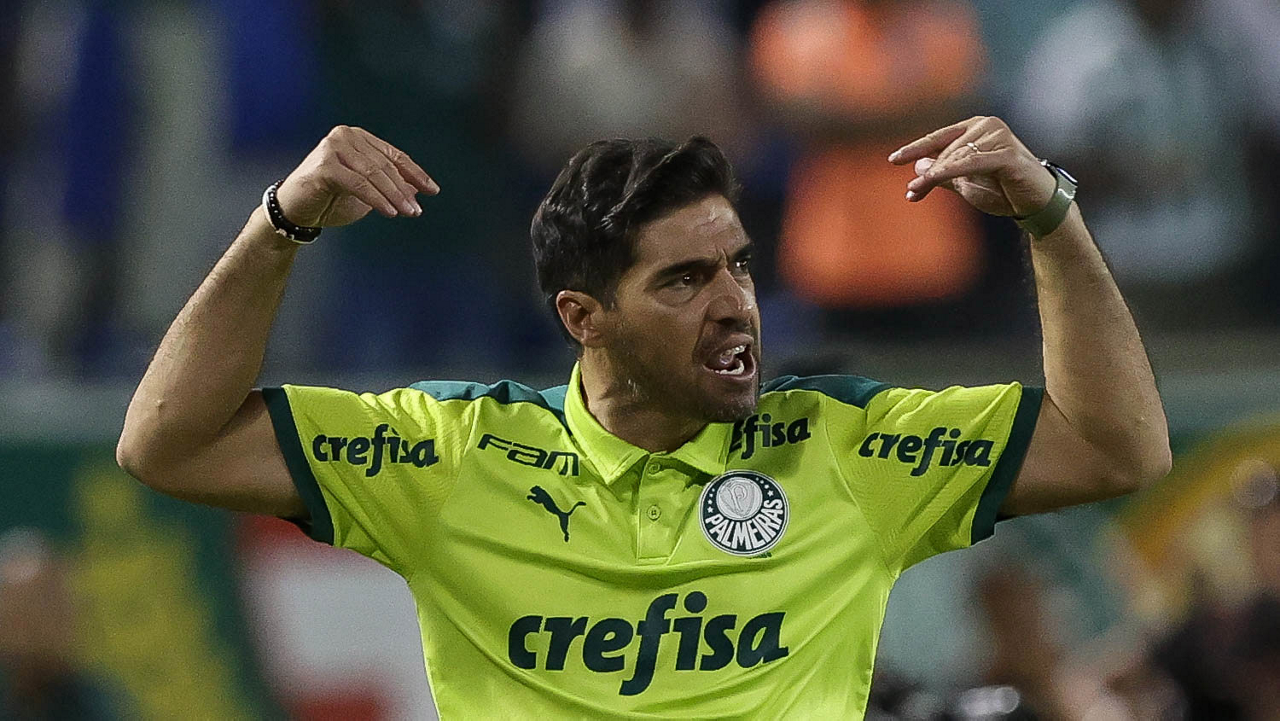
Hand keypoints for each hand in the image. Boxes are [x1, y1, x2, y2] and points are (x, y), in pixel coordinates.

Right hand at [274, 125, 439, 227]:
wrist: (294, 212)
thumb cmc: (329, 200)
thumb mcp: (367, 194)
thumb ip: (389, 186)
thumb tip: (417, 187)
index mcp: (357, 137)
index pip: (393, 155)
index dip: (415, 173)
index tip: (432, 191)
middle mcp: (345, 136)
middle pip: (384, 165)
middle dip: (404, 189)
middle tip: (417, 209)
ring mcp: (333, 147)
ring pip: (373, 174)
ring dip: (394, 195)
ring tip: (408, 212)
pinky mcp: (324, 165)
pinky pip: (358, 184)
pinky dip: (376, 198)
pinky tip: (390, 211)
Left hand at [888, 116, 1054, 217]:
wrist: (1037, 205)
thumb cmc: (1003, 191)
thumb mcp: (966, 183)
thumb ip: (944, 173)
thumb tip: (918, 165)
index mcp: (977, 127)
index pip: (940, 137)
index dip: (916, 148)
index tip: (893, 160)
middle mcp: (988, 126)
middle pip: (945, 149)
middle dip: (926, 172)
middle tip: (910, 193)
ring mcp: (999, 137)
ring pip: (956, 157)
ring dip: (933, 176)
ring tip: (915, 192)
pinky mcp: (1008, 154)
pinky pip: (971, 163)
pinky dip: (950, 172)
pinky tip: (931, 180)